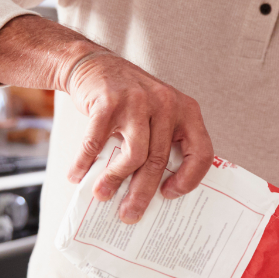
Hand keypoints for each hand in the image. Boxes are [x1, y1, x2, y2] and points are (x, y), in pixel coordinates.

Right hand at [65, 51, 214, 222]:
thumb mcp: (157, 113)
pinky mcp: (108, 102)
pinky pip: (97, 143)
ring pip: (133, 155)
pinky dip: (85, 163)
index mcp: (186, 110)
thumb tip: (154, 192)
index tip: (170, 194)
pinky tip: (77, 175)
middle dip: (143, 193)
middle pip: (160, 160)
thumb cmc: (128, 98)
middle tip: (130, 214)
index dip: (189, 178)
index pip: (201, 151)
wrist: (94, 64)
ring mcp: (137, 102)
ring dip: (115, 181)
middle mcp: (166, 105)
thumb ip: (162, 142)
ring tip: (103, 196)